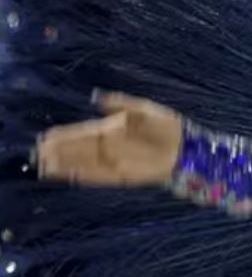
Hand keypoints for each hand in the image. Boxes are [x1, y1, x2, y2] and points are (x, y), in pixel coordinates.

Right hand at [36, 92, 182, 186]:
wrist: (189, 149)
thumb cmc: (169, 127)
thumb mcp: (145, 109)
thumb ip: (121, 103)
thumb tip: (97, 98)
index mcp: (113, 128)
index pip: (83, 132)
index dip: (65, 136)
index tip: (46, 137)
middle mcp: (110, 146)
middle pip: (79, 150)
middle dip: (59, 152)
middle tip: (39, 153)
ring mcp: (116, 162)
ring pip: (85, 164)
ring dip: (66, 165)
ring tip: (45, 165)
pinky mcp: (124, 177)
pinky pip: (100, 177)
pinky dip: (84, 176)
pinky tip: (68, 176)